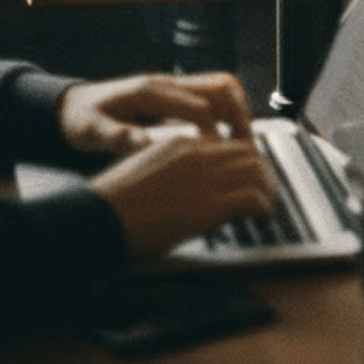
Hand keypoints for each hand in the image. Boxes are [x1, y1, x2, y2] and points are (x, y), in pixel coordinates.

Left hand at [57, 71, 254, 155]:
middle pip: (222, 87)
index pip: (199, 107)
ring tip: (244, 144)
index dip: (214, 133)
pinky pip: (214, 95)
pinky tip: (227, 139)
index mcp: (150, 92)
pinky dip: (228, 113)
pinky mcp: (177, 94)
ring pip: (223, 87)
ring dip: (239, 112)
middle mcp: (168, 83)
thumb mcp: (90, 131)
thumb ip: (115, 136)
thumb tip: (141, 144)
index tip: (219, 158)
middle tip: (247, 148)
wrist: (71, 105)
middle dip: (240, 117)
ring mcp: (175, 85)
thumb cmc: (81, 119)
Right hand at [90, 130, 276, 260]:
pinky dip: (263, 207)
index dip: (244, 159)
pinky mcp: (208, 205)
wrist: (96, 221)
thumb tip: (191, 185)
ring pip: (257, 170)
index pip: (228, 142)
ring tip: (266, 205)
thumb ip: (174, 170)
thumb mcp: (146, 172)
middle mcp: (196, 154)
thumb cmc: (112, 206)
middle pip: (248, 151)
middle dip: (261, 171)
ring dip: (267, 188)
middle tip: (264, 191)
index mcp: (179, 143)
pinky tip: (261, 218)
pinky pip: (251, 198)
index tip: (248, 174)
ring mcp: (204, 178)